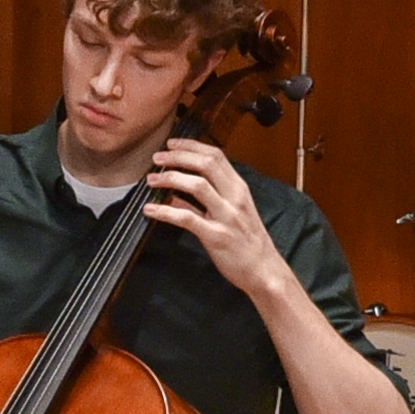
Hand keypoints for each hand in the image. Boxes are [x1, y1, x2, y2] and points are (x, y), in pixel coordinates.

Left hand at [142, 135, 288, 296]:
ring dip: (170, 178)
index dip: (191, 146)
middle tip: (158, 157)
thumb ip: (204, 201)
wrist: (263, 270)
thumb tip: (175, 194)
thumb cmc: (247, 242)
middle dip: (178, 156)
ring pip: (197, 185)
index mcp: (239, 188)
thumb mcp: (231, 214)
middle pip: (205, 164)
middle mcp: (234, 198)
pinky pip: (187, 218)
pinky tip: (150, 210)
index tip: (172, 143)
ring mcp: (226, 216)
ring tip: (151, 179)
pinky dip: (165, 212)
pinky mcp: (216, 236)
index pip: (216, 156)